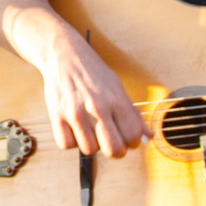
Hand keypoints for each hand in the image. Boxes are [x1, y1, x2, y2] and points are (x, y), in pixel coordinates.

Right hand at [36, 25, 148, 157]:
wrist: (63, 54)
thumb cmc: (92, 70)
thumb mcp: (118, 87)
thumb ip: (133, 114)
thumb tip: (148, 136)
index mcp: (117, 100)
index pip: (133, 137)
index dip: (133, 142)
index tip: (127, 139)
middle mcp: (98, 107)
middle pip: (114, 150)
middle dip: (115, 150)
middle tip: (110, 141)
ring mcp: (76, 112)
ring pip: (90, 150)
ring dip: (91, 144)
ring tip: (91, 131)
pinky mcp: (57, 115)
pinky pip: (66, 144)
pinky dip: (71, 141)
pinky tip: (75, 129)